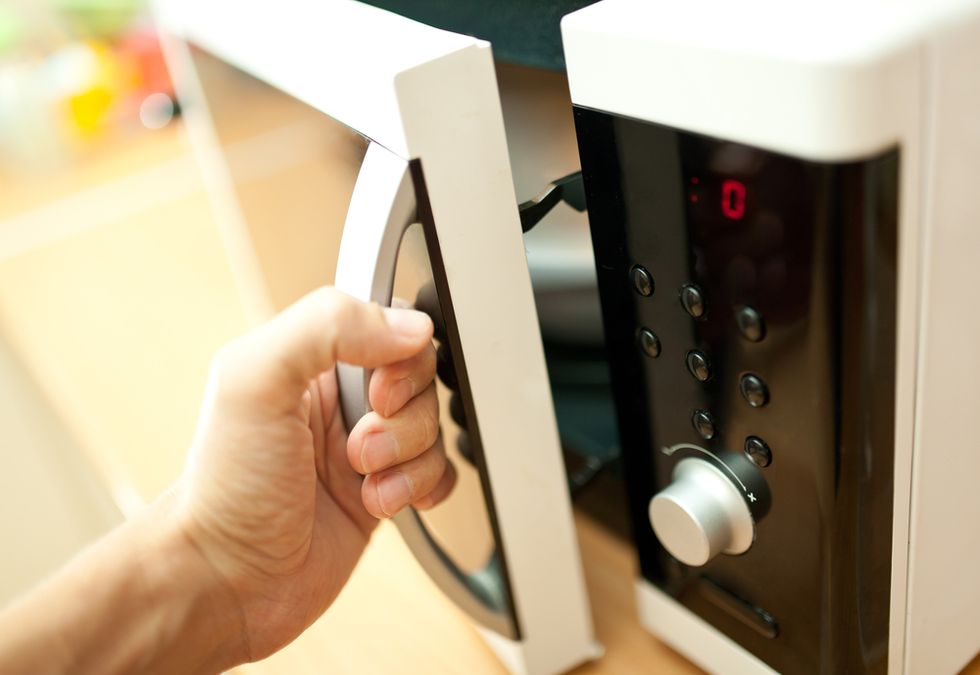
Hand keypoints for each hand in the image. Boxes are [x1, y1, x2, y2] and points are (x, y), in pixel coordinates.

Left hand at [176, 287, 455, 661]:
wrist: (227, 582)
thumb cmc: (226, 488)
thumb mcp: (253, 381)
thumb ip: (325, 328)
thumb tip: (407, 325)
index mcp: (309, 359)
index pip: (387, 320)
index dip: (399, 353)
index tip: (377, 389)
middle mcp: (340, 399)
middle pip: (420, 378)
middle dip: (403, 416)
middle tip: (359, 444)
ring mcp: (365, 446)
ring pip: (433, 428)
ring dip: (406, 458)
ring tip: (360, 479)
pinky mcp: (385, 490)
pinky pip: (438, 472)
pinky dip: (422, 486)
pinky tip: (382, 500)